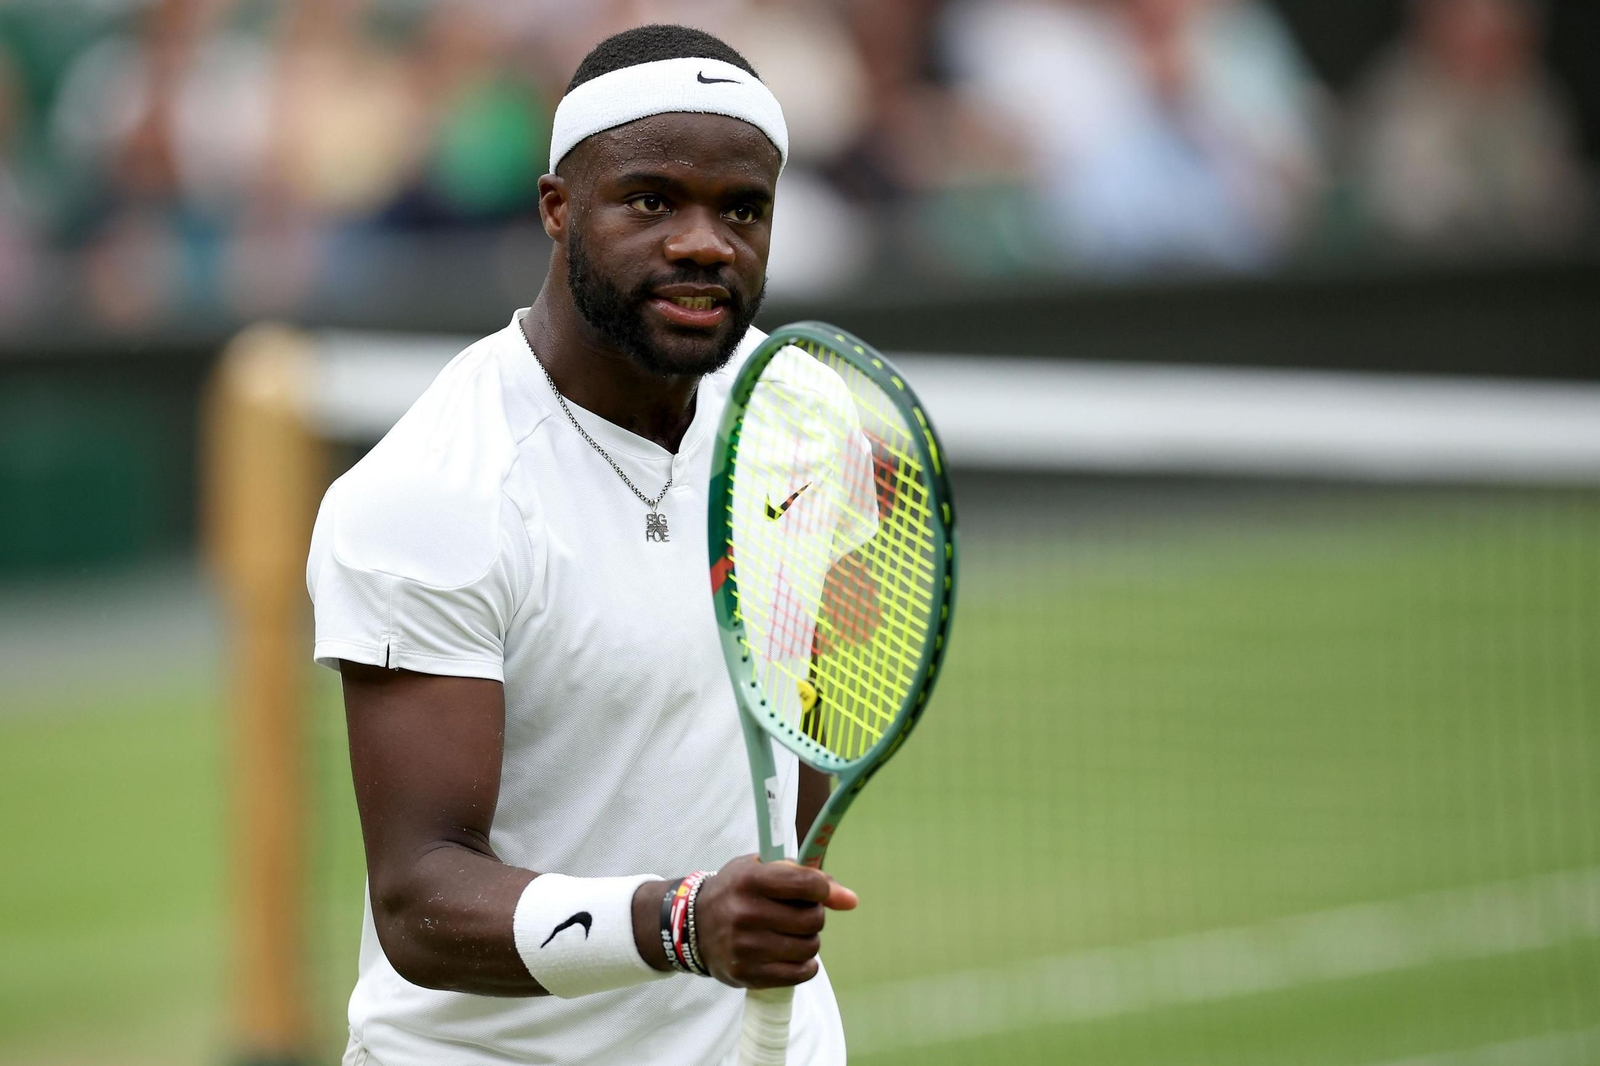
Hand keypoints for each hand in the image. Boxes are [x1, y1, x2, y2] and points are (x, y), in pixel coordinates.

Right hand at [692, 855, 857, 988]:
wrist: (692, 926)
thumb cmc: (736, 890)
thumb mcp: (760, 868)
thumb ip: (805, 876)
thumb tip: (850, 899)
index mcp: (750, 880)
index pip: (806, 883)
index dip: (823, 888)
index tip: (822, 892)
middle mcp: (745, 913)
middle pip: (812, 918)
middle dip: (815, 915)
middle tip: (800, 913)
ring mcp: (745, 947)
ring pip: (809, 947)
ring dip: (809, 940)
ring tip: (793, 933)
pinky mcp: (747, 974)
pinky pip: (800, 973)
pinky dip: (805, 964)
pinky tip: (793, 954)